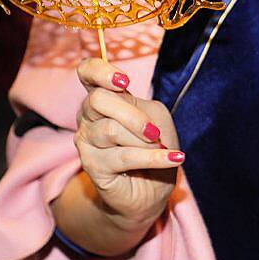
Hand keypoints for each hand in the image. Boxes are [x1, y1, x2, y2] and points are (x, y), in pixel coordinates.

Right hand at [73, 57, 182, 230]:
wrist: (153, 188)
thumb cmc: (154, 146)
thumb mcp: (156, 117)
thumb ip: (140, 108)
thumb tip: (132, 121)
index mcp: (103, 96)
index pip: (87, 71)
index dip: (101, 72)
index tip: (124, 82)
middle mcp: (88, 115)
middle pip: (99, 99)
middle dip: (133, 115)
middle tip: (154, 133)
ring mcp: (86, 140)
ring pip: (111, 129)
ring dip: (145, 141)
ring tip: (159, 149)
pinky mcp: (92, 165)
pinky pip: (124, 155)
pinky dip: (153, 157)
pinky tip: (172, 159)